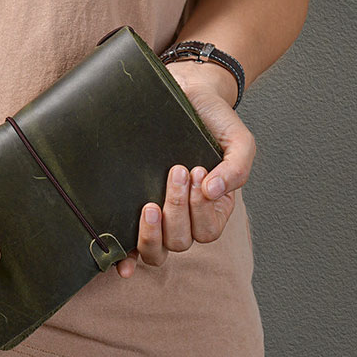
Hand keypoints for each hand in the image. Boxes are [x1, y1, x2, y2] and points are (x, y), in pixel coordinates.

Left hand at [116, 60, 255, 273]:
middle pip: (182, 242)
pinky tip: (119, 264)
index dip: (201, 210)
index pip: (208, 230)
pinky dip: (125, 258)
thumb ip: (236, 169)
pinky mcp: (132, 209)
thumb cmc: (213, 120)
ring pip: (158, 249)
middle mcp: (185, 216)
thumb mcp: (238, 141)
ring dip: (154, 231)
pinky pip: (129, 245)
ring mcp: (157, 215)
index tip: (198, 171)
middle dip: (178, 210)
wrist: (183, 93)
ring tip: (150, 203)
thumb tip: (214, 193)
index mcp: (212, 207)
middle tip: (177, 172)